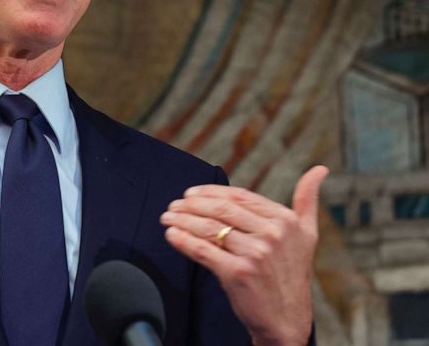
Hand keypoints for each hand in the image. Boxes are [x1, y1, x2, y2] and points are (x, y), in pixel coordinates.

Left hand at [160, 165, 328, 345]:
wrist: (286, 321)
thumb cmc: (291, 275)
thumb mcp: (307, 235)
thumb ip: (308, 201)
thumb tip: (320, 168)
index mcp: (285, 220)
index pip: (239, 196)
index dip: (210, 192)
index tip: (190, 193)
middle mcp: (273, 234)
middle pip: (221, 209)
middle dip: (191, 205)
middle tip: (173, 205)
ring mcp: (256, 254)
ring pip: (209, 228)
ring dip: (182, 220)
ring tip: (167, 218)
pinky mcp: (238, 273)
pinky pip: (203, 250)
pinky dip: (182, 241)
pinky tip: (171, 235)